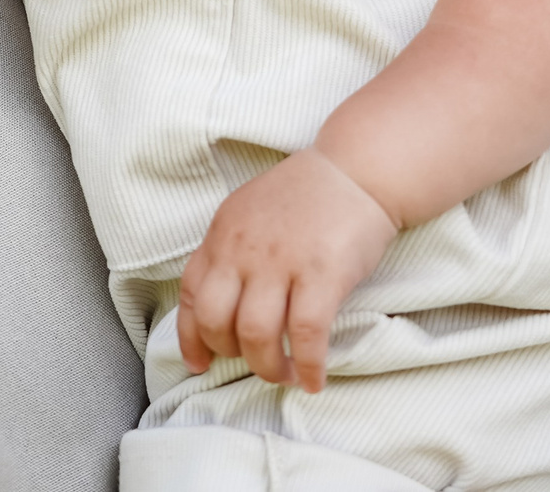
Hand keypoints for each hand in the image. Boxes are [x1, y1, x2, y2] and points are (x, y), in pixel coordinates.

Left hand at [177, 148, 397, 393]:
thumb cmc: (306, 195)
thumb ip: (231, 251)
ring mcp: (282, 259)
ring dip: (267, 368)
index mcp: (223, 232)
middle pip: (215, 320)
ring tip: (284, 373)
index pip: (190, 292)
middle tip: (251, 359)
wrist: (358, 169)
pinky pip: (305, 335)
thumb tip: (221, 305)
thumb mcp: (250, 212)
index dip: (191, 337)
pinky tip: (313, 379)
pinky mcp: (322, 272)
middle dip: (228, 353)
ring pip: (255, 334)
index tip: (200, 362)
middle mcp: (244, 247)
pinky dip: (307, 367)